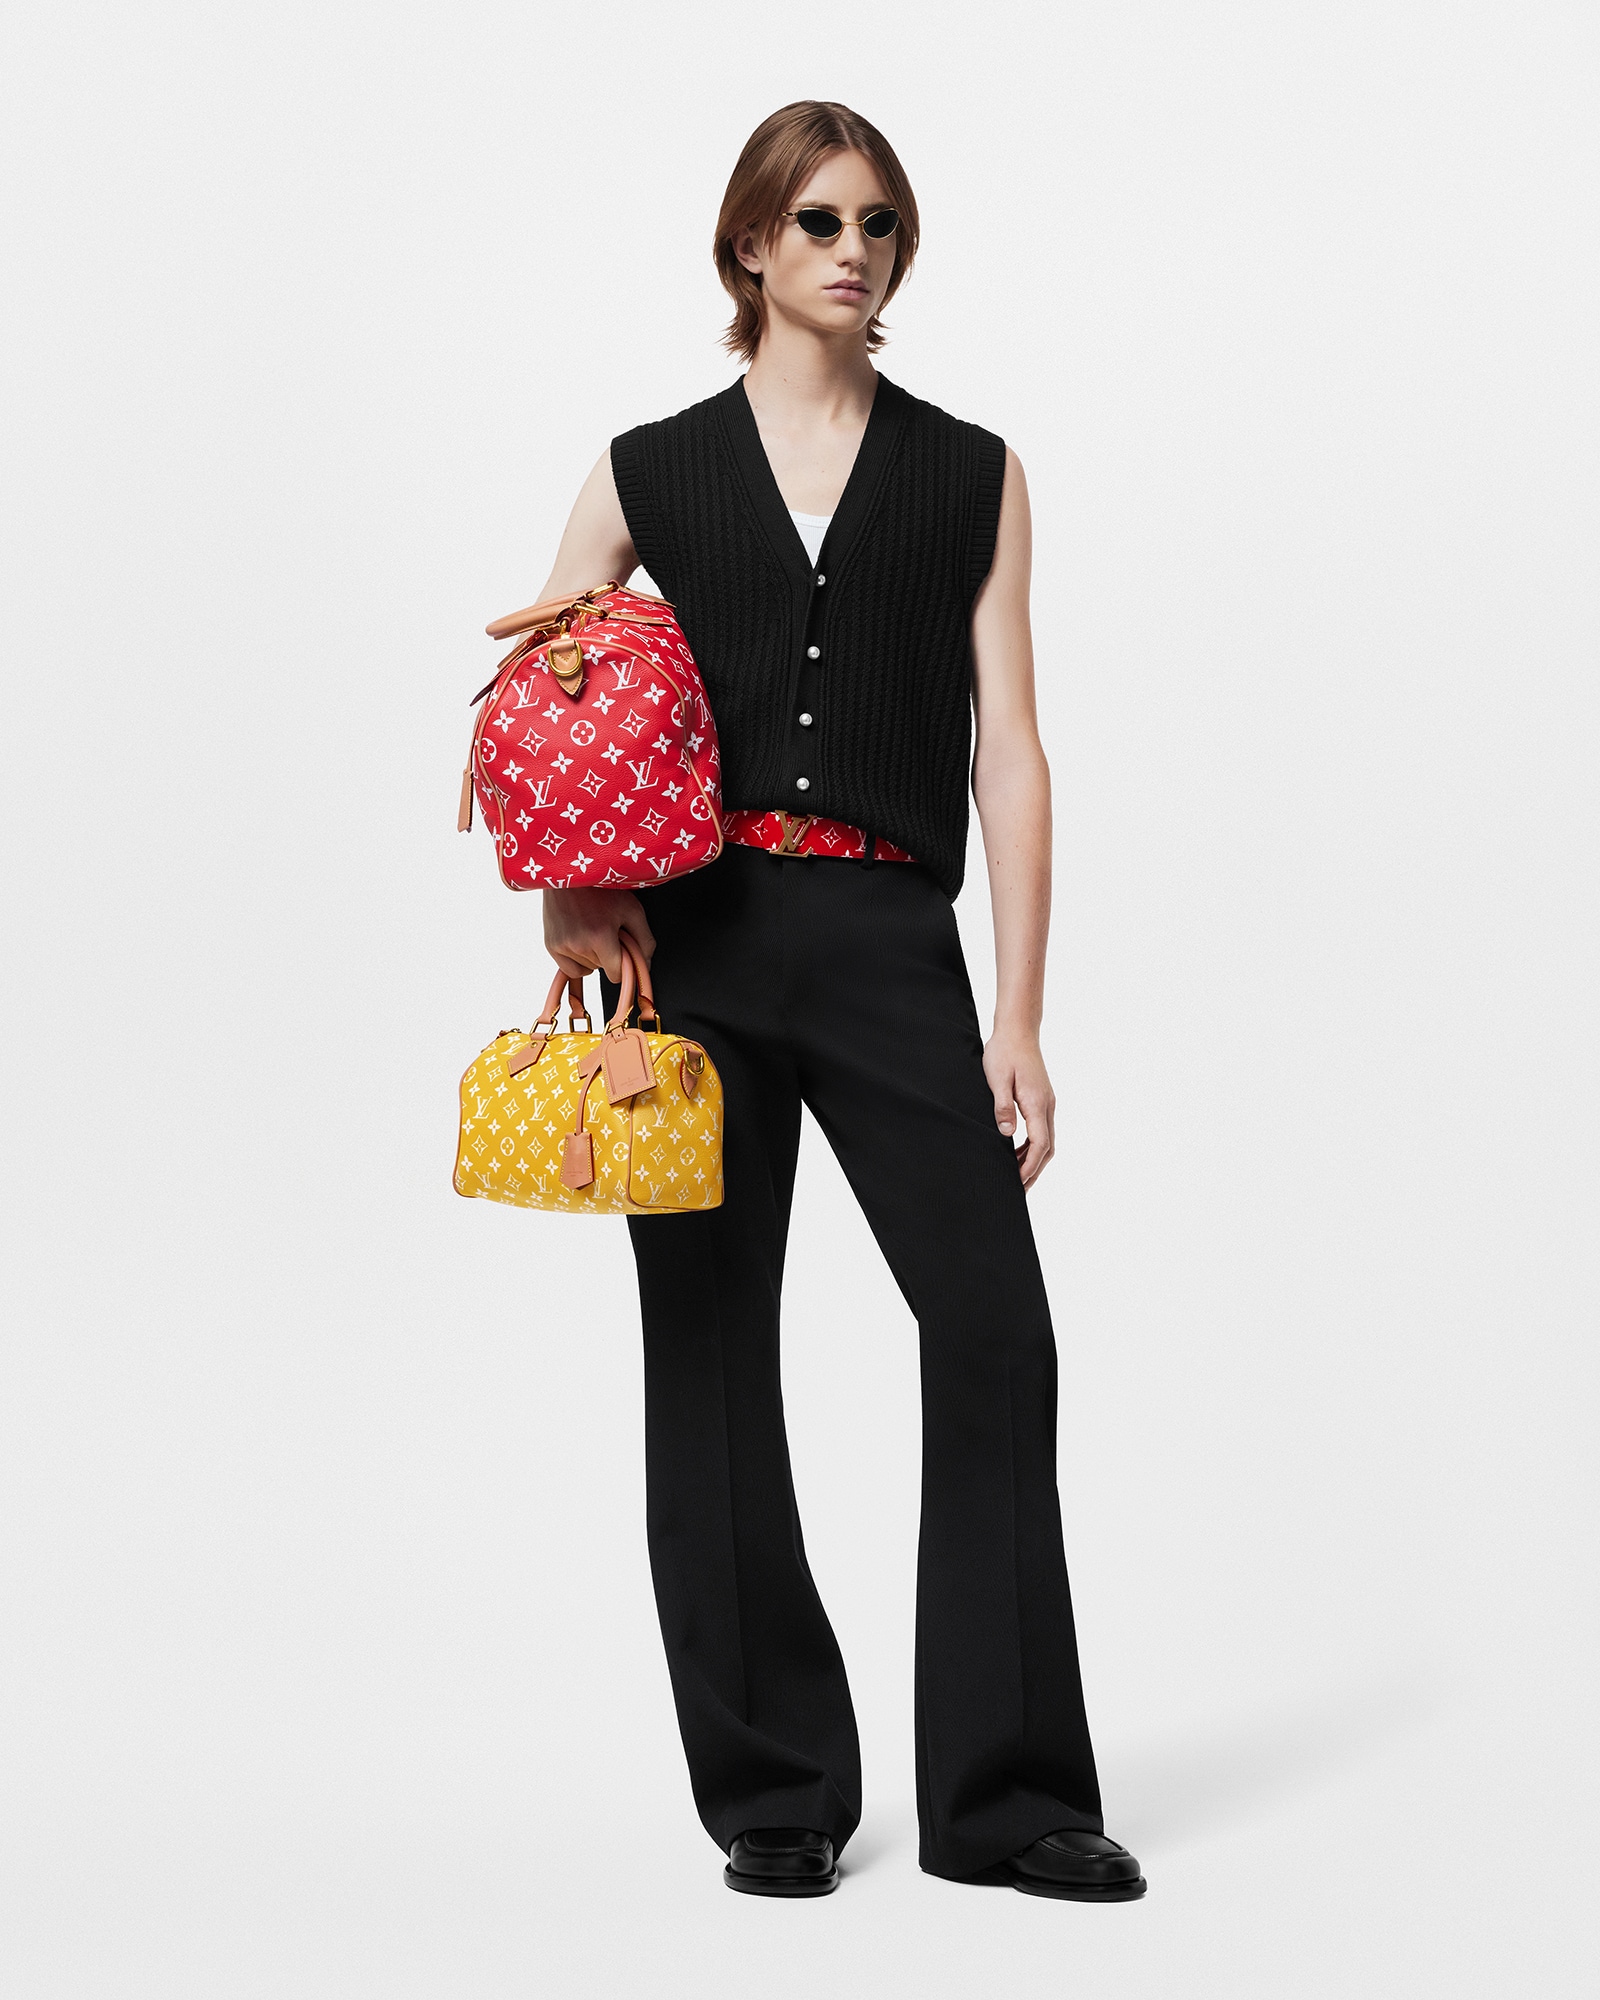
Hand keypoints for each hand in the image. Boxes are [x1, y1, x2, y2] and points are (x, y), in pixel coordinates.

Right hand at [542, 887, 655, 982]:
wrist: (569, 873)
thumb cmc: (602, 888)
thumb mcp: (632, 909)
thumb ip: (645, 941)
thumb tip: (646, 965)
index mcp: (600, 936)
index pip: (616, 974)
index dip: (624, 964)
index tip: (624, 950)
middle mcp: (578, 945)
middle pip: (603, 969)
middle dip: (609, 955)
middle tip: (607, 931)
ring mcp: (562, 946)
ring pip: (588, 968)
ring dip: (594, 956)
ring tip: (593, 930)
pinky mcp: (551, 945)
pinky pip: (570, 969)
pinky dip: (579, 961)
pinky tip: (582, 941)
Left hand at [983, 1028, 1056, 1188]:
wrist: (1018, 1030)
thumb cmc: (1004, 1052)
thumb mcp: (997, 1079)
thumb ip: (1002, 1107)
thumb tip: (1006, 1134)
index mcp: (1037, 1102)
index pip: (1039, 1144)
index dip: (1029, 1166)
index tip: (1018, 1182)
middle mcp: (1047, 1105)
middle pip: (1047, 1148)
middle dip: (1034, 1170)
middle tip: (1018, 1189)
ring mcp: (1047, 1102)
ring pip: (1047, 1141)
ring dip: (1034, 1160)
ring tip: (1016, 1176)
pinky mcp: (1042, 1099)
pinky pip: (1042, 1130)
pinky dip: (1033, 1146)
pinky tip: (1017, 1152)